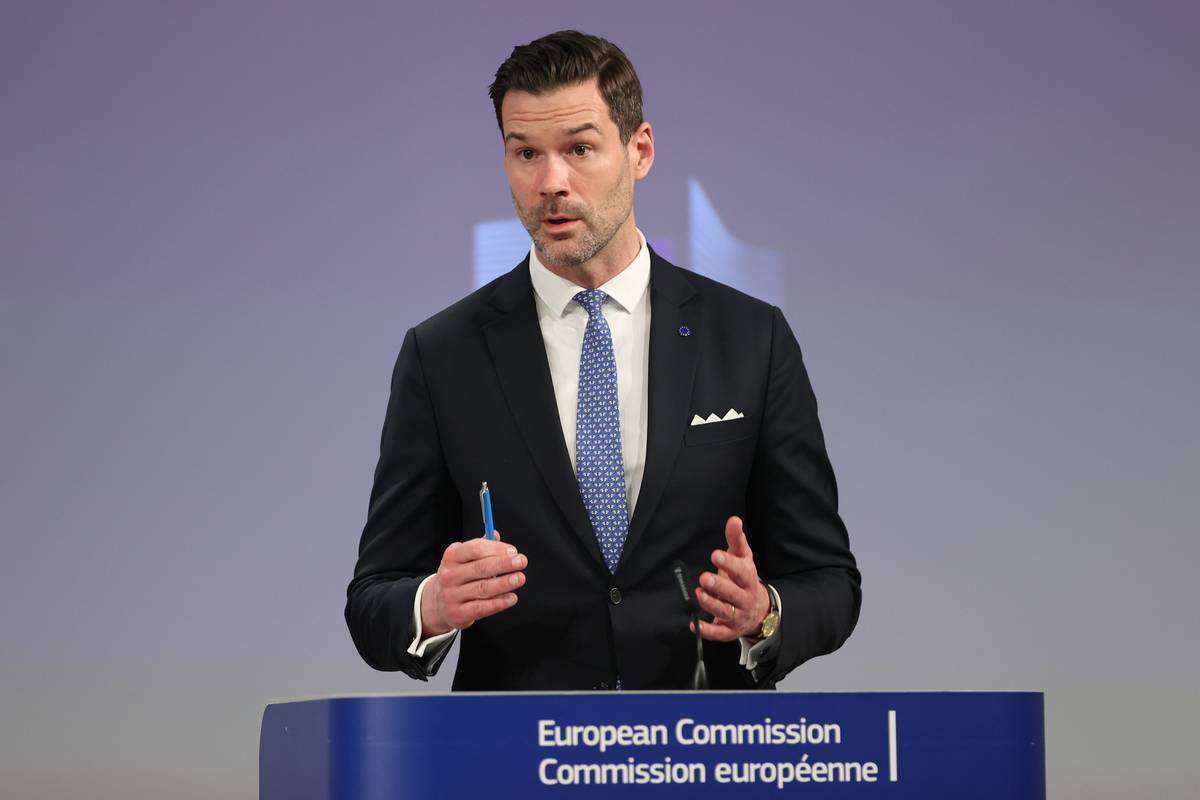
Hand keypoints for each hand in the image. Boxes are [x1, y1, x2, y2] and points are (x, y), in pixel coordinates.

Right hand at [420, 531, 526, 635]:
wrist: (437, 602)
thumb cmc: (457, 576)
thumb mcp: (463, 558)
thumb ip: (481, 547)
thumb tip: (496, 535)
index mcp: (452, 556)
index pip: (475, 549)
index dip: (496, 549)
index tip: (513, 551)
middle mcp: (450, 575)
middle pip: (481, 568)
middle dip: (504, 564)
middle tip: (521, 562)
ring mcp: (452, 595)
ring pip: (483, 588)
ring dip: (504, 583)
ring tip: (519, 578)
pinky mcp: (458, 613)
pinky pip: (481, 607)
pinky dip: (499, 602)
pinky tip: (511, 597)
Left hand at [691, 516, 770, 640]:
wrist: (759, 610)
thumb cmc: (745, 579)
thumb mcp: (744, 558)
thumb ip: (737, 540)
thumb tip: (734, 520)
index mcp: (748, 579)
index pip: (740, 571)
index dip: (729, 564)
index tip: (715, 555)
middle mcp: (744, 598)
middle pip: (733, 594)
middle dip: (719, 586)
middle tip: (704, 577)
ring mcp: (737, 616)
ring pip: (725, 612)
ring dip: (711, 604)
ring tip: (699, 594)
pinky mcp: (729, 630)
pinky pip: (719, 634)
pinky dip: (708, 631)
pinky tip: (694, 624)